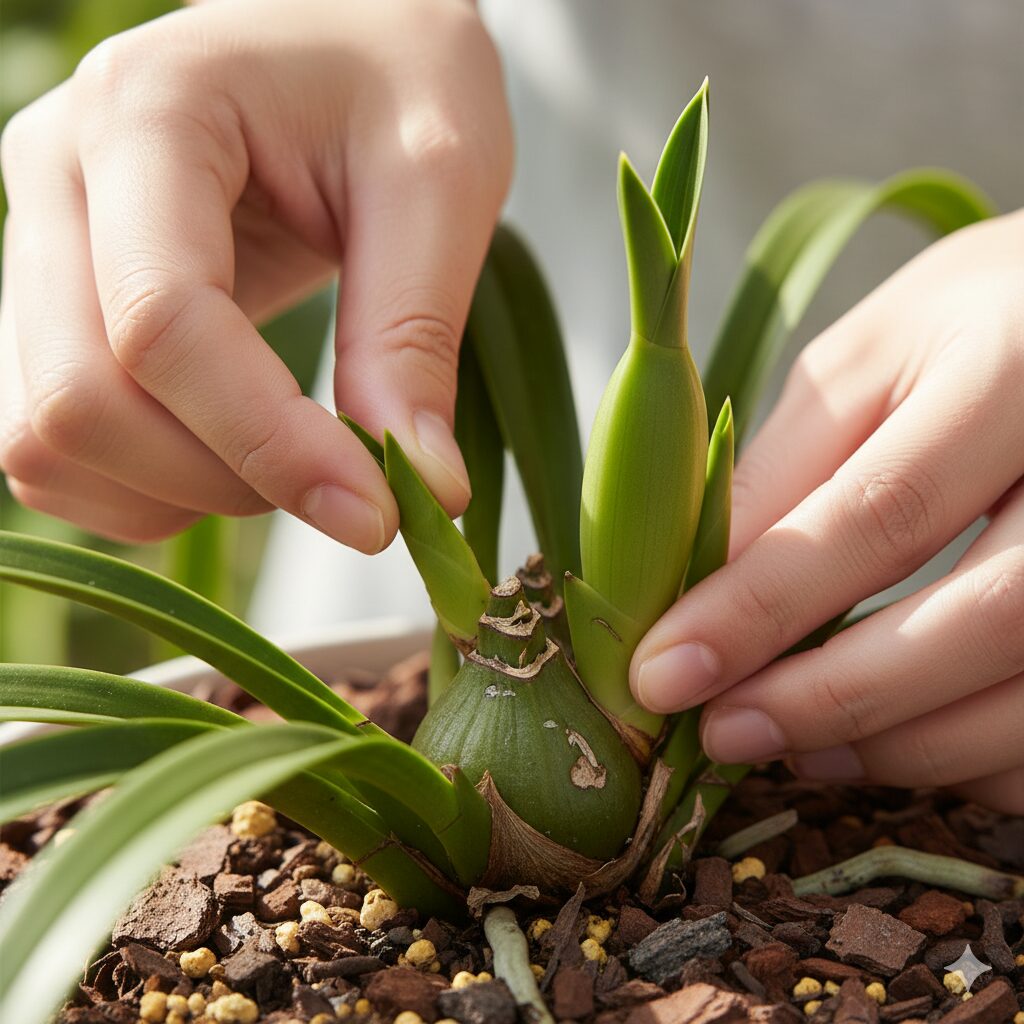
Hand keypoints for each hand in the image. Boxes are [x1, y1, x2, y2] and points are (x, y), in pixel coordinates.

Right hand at [0, 0, 511, 550]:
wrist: (349, 31)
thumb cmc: (400, 76)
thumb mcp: (441, 181)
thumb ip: (416, 335)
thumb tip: (421, 489)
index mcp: (149, 114)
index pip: (162, 324)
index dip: (267, 445)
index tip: (378, 513)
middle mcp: (57, 176)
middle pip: (77, 400)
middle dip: (218, 480)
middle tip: (342, 485)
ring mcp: (40, 243)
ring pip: (43, 440)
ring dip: (172, 495)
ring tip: (291, 465)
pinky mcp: (55, 302)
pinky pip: (49, 443)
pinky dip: (139, 490)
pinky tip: (231, 462)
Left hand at [631, 211, 1023, 812]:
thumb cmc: (976, 326)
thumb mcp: (873, 358)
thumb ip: (787, 468)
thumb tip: (693, 591)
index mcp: (1015, 369)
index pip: (880, 513)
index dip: (763, 607)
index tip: (664, 672)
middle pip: (984, 621)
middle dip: (832, 699)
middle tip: (721, 733)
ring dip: (899, 748)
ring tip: (791, 746)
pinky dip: (971, 760)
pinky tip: (895, 738)